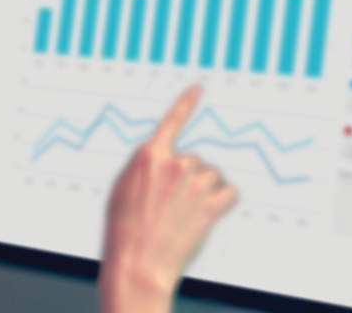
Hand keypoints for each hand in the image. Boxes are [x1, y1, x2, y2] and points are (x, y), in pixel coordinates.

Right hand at [99, 85, 237, 312]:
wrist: (137, 264)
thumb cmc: (124, 229)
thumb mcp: (122, 189)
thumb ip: (144, 167)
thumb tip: (161, 159)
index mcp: (149, 156)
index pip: (171, 121)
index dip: (186, 102)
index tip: (199, 86)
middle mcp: (175, 163)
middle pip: (196, 159)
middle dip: (189, 178)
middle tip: (172, 205)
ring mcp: (195, 183)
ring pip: (213, 176)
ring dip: (206, 191)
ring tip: (186, 214)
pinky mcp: (212, 203)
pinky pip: (230, 192)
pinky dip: (223, 202)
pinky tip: (206, 216)